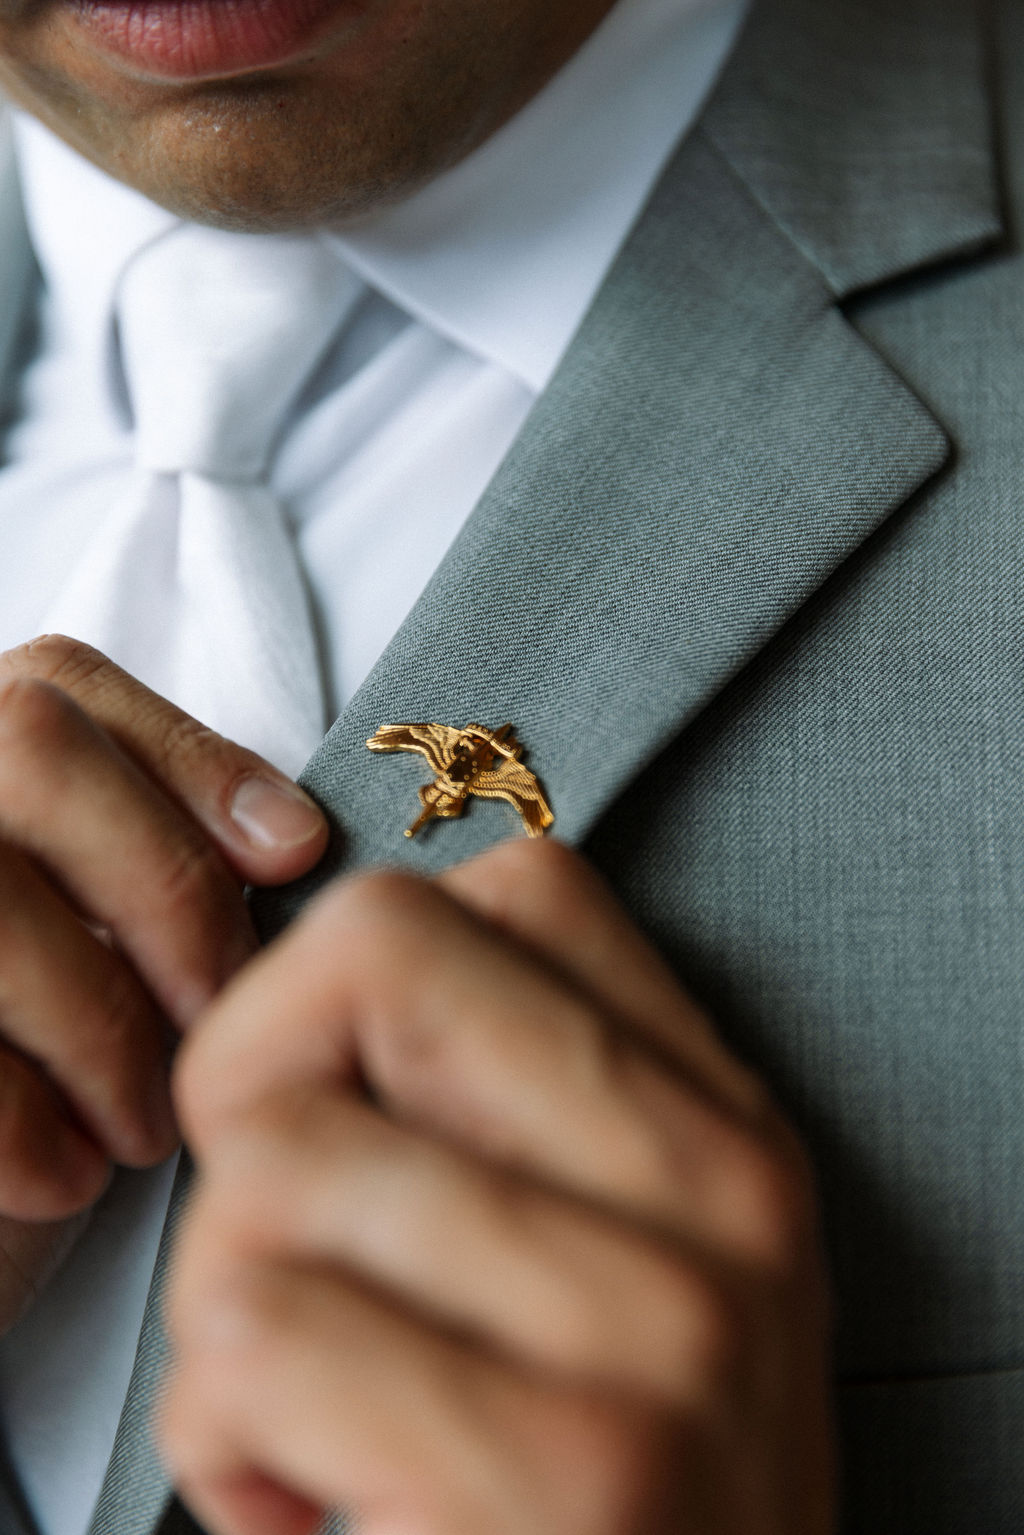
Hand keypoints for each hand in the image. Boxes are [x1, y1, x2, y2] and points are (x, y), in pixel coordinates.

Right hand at [0, 635, 327, 1327]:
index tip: (295, 856)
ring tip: (145, 1127)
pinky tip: (68, 1176)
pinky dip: (22, 1127)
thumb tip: (292, 841)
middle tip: (216, 1012)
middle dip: (163, 881)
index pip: (61, 687)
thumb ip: (164, 867)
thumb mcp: (105, 954)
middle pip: (31, 747)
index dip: (190, 759)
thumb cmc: (36, 1077)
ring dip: (100, 1026)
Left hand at [162, 840, 834, 1534]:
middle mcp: (717, 1201)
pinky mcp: (561, 1475)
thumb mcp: (632, 1282)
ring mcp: (653, 1332)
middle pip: (366, 957)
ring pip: (270, 1166)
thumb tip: (326, 972)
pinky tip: (305, 1508)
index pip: (517, 884)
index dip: (353, 971)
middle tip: (278, 1241)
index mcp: (726, 1132)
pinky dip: (223, 1444)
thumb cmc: (608, 1508)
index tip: (332, 1098)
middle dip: (252, 1091)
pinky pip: (254, 1336)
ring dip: (222, 1314)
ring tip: (311, 1417)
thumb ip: (520, 1114)